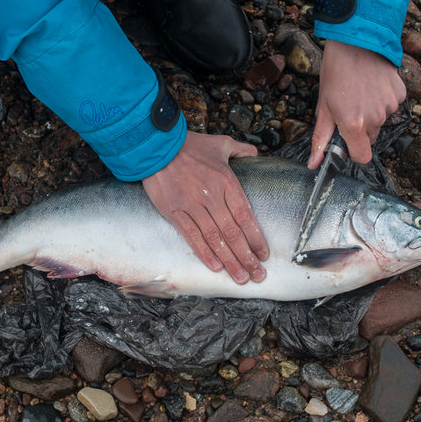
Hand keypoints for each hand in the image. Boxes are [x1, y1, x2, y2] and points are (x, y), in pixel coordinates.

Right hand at [143, 131, 268, 283]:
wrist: (157, 144)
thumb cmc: (190, 145)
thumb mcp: (221, 143)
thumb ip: (242, 150)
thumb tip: (256, 154)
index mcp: (227, 181)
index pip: (246, 216)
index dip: (256, 238)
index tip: (264, 255)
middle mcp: (212, 196)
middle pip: (233, 232)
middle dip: (247, 257)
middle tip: (257, 275)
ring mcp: (192, 205)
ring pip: (215, 238)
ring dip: (229, 260)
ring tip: (240, 277)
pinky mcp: (174, 211)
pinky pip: (192, 236)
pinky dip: (204, 253)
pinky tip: (215, 267)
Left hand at [309, 40, 405, 167]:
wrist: (357, 41)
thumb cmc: (335, 72)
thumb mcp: (323, 106)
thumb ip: (320, 138)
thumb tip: (313, 165)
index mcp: (353, 124)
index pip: (362, 157)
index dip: (354, 151)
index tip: (347, 141)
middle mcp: (375, 118)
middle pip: (370, 138)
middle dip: (360, 129)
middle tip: (349, 107)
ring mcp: (389, 106)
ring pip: (381, 121)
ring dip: (372, 113)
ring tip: (360, 92)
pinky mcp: (400, 94)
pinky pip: (391, 106)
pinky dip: (383, 100)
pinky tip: (373, 85)